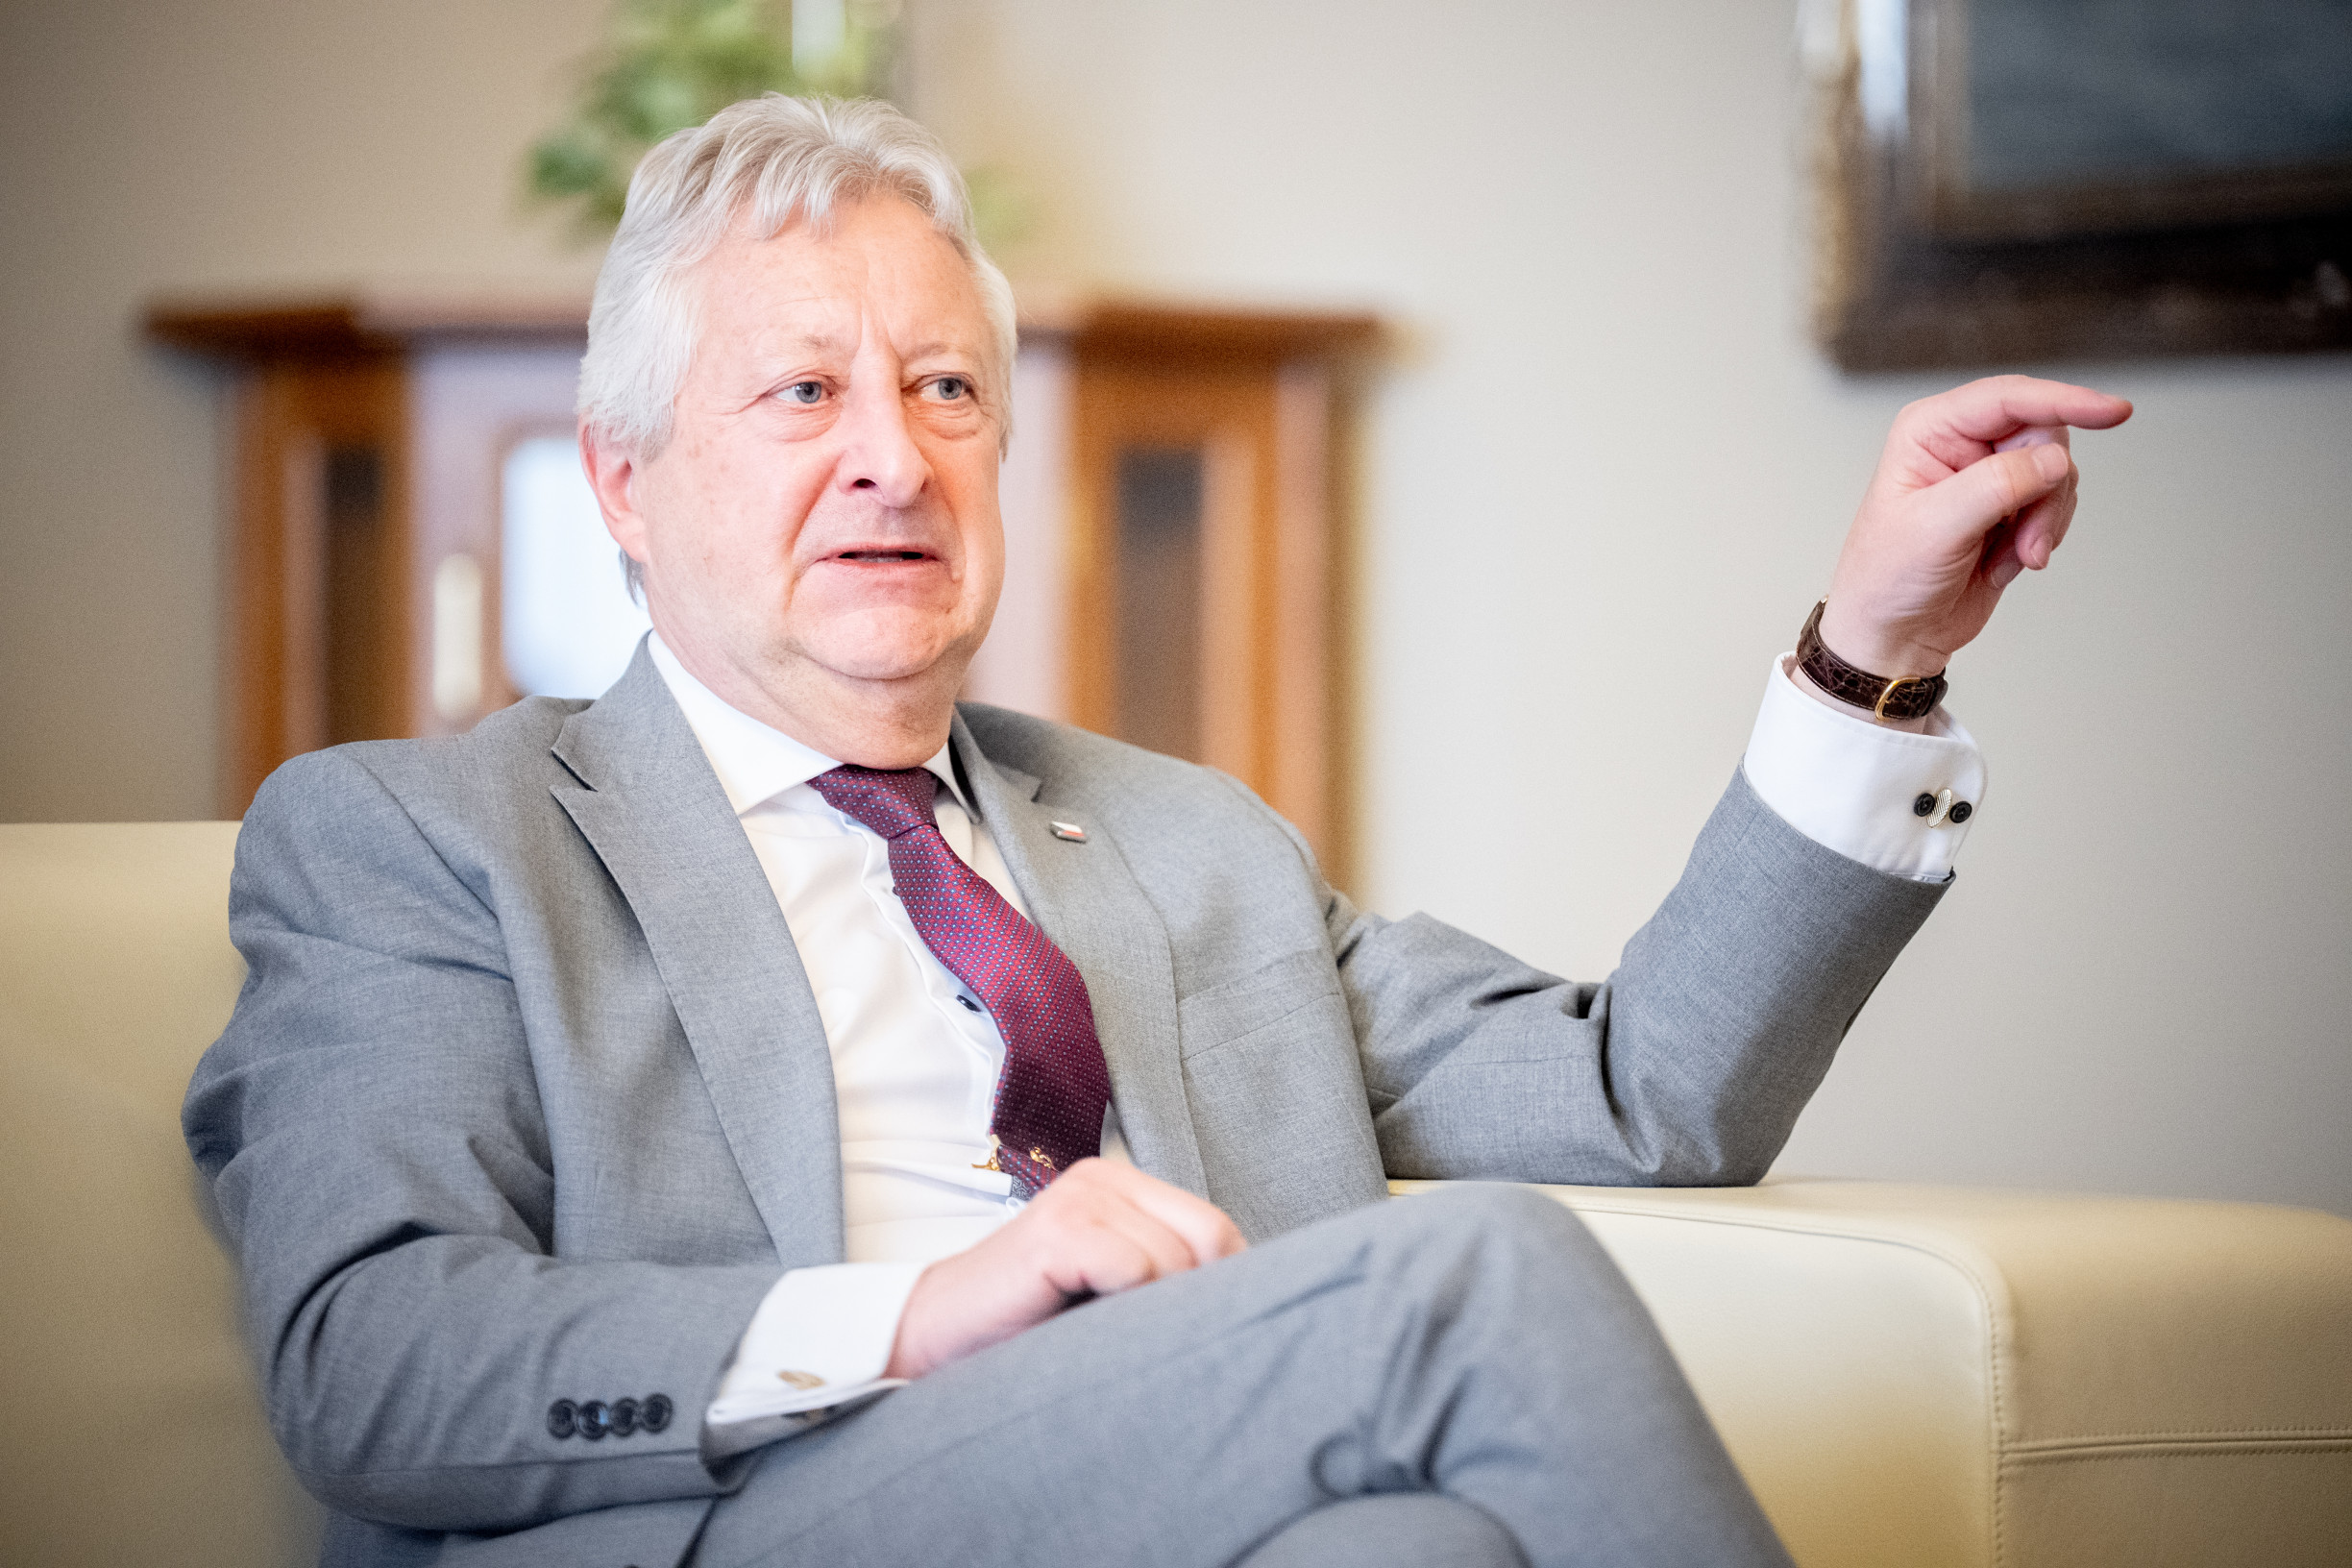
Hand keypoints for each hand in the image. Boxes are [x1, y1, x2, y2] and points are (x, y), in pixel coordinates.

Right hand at [883, 1158, 1246, 1379]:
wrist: (933, 1339)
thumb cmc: (1027, 1325)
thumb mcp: (1110, 1291)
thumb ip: (1162, 1276)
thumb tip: (1246, 1301)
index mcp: (1121, 1184)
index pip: (1216, 1227)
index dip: (1225, 1284)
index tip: (1205, 1330)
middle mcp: (1102, 1177)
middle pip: (1209, 1236)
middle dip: (1199, 1298)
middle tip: (1161, 1342)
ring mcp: (1079, 1198)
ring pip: (1175, 1260)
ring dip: (1157, 1314)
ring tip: (1114, 1339)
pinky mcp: (1059, 1230)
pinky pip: (1135, 1270)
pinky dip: (1128, 1311)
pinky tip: (1090, 1330)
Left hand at [1820, 375, 2132, 680]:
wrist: (1893, 635)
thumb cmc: (1886, 578)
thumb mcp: (1936, 528)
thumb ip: (1997, 486)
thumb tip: (2054, 459)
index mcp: (1930, 430)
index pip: (2009, 398)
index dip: (2065, 400)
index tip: (2112, 412)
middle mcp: (1962, 444)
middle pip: (2044, 435)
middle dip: (2045, 491)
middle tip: (2027, 538)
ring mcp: (1989, 475)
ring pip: (2057, 473)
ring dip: (2044, 521)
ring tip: (2011, 556)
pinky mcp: (2010, 507)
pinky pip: (2056, 505)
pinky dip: (2041, 537)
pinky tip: (2005, 562)